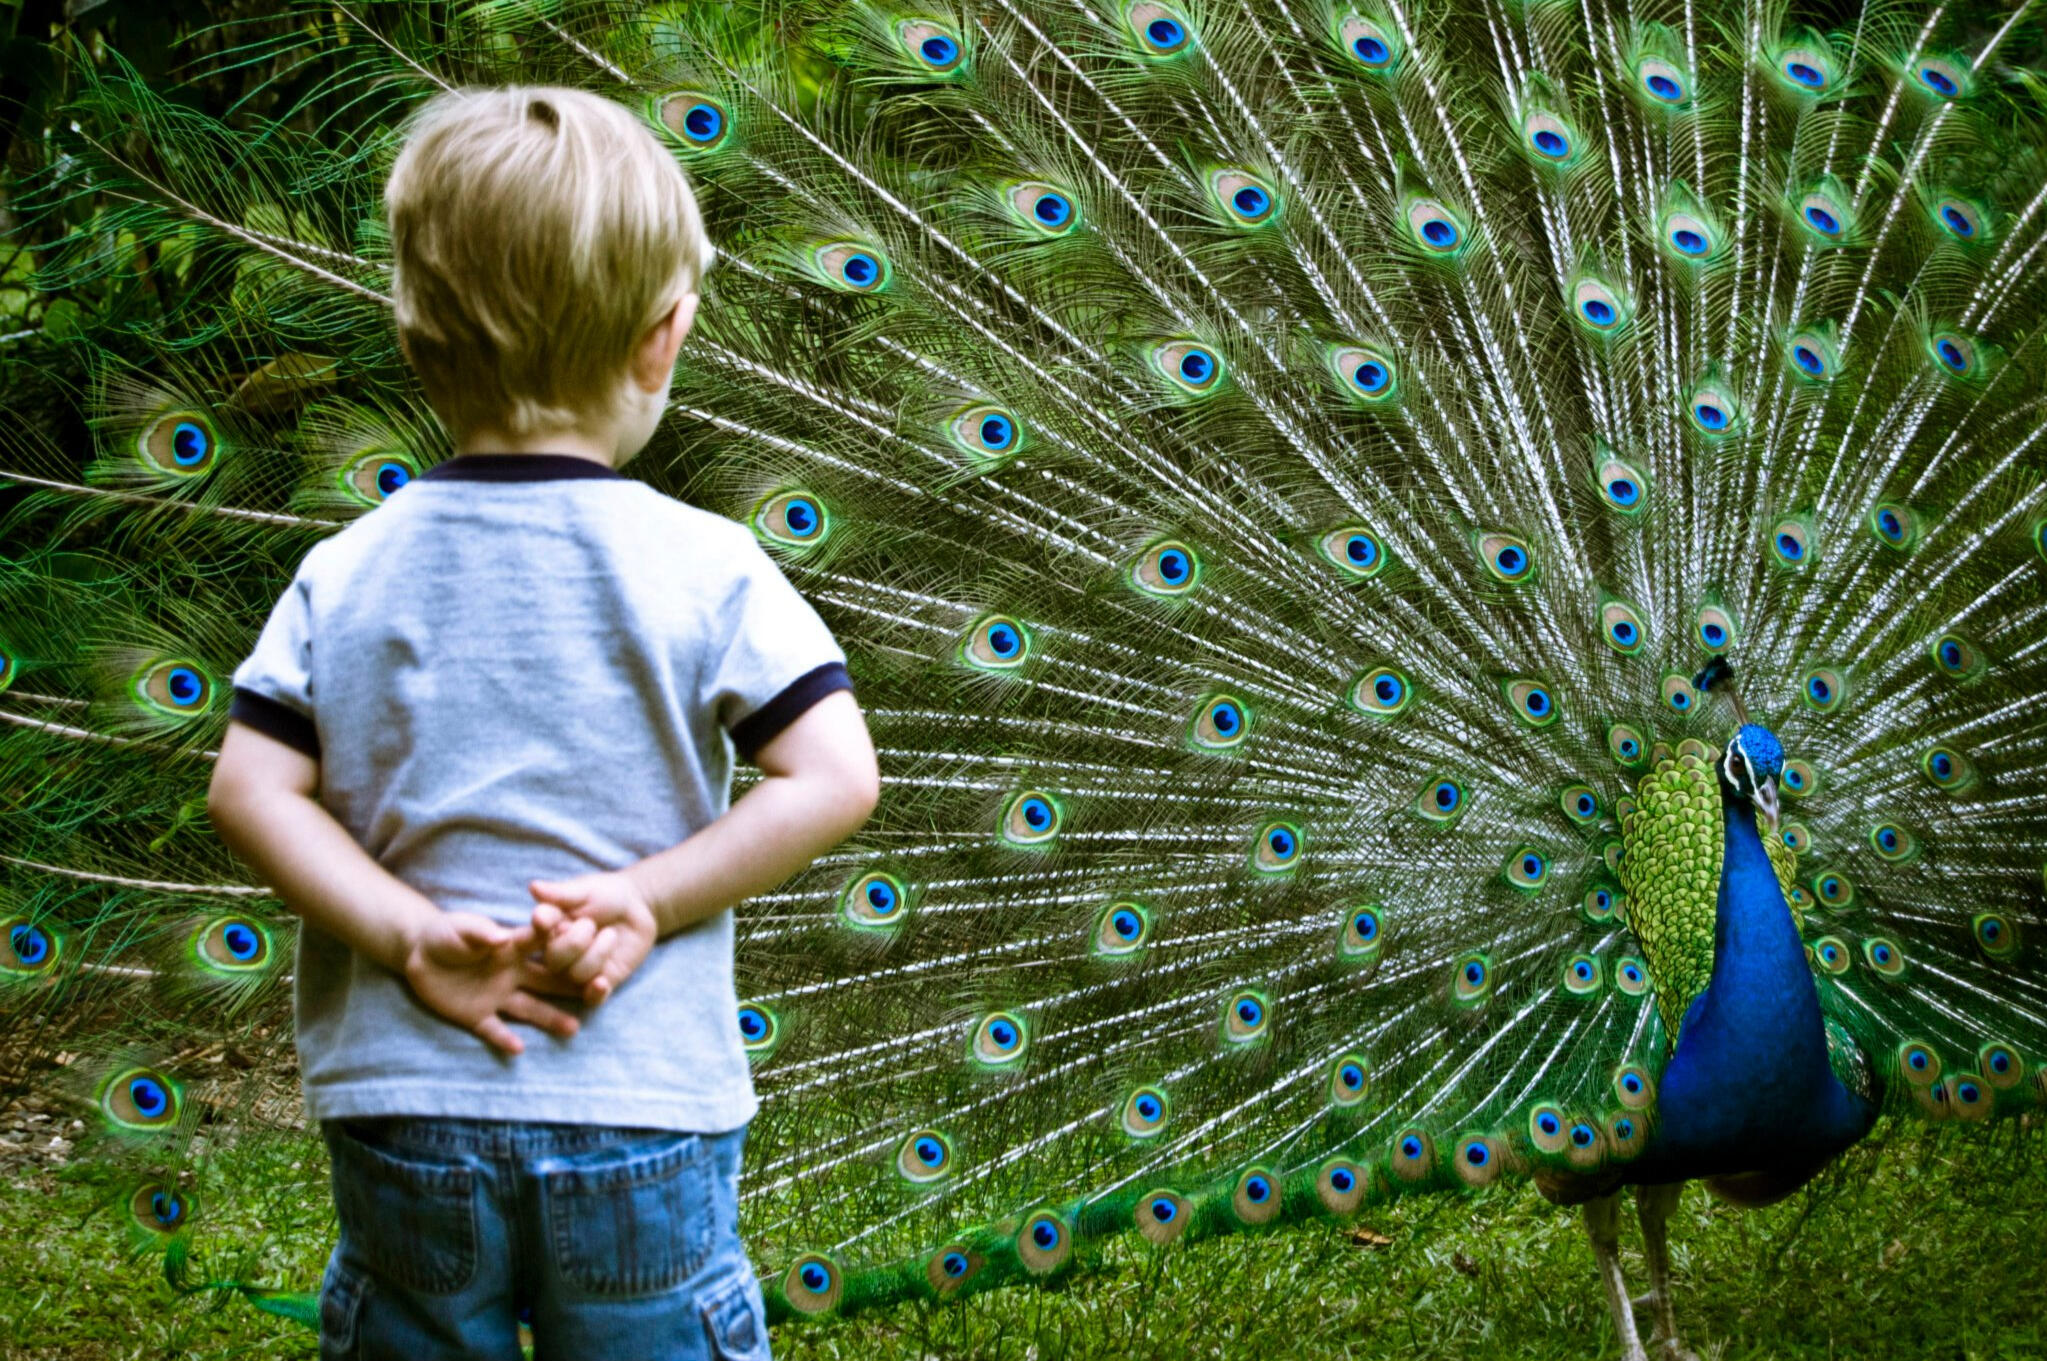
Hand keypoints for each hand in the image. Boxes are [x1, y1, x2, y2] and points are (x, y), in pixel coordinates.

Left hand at [401, 911, 581, 1055]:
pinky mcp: (475, 1015)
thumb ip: (480, 931)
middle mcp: (511, 974)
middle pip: (546, 982)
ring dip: (550, 1019)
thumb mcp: (461, 927)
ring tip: (574, 1029)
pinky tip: (518, 1049)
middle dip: (570, 988)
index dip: (561, 943)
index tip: (587, 945)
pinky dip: (504, 1039)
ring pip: (528, 1009)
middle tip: (598, 992)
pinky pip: (493, 1029)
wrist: (419, 952)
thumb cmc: (447, 933)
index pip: (540, 946)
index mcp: (511, 948)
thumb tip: (501, 937)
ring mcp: (495, 996)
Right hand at [528, 872, 658, 1006]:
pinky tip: (602, 982)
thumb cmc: (604, 894)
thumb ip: (560, 893)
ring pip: (575, 975)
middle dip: (574, 942)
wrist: (637, 908)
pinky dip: (595, 992)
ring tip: (610, 934)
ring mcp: (576, 971)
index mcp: (545, 931)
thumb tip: (534, 886)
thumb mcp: (584, 889)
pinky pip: (591, 999)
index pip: (530, 937)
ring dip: (597, 953)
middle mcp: (556, 954)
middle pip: (553, 961)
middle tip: (590, 924)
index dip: (536, 932)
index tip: (543, 921)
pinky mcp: (598, 984)